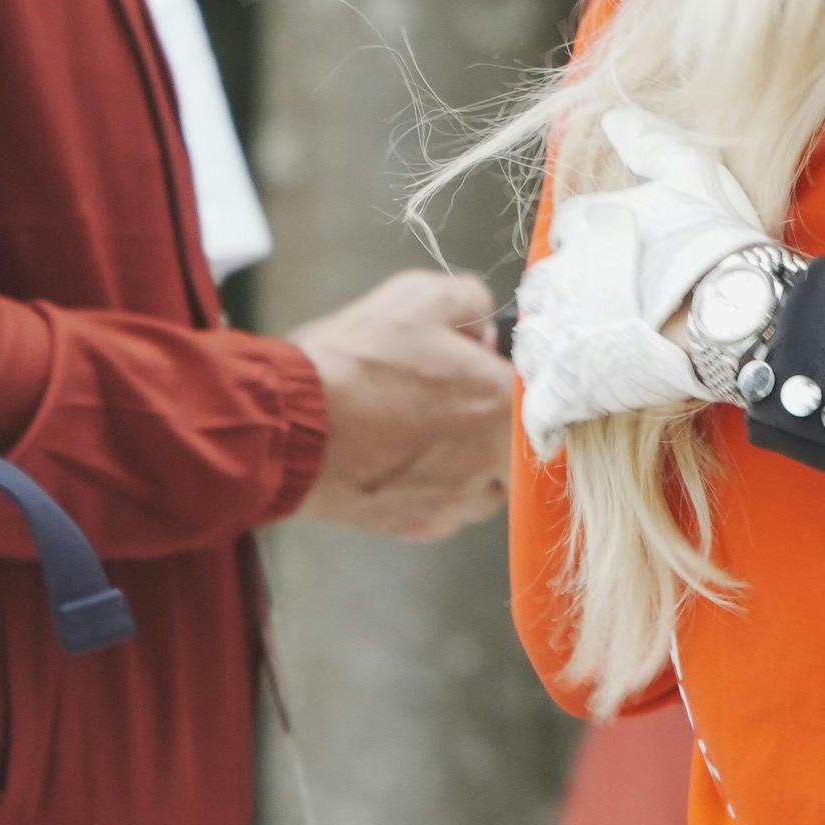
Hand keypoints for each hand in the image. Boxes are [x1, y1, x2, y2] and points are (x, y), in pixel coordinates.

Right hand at [289, 270, 512, 538]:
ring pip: (485, 479)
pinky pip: (445, 505)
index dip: (503, 374)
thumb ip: (471, 302)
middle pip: (515, 440)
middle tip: (441, 399)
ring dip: (464, 457)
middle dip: (487, 419)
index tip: (476, 367)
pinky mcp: (424, 527)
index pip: (535, 391)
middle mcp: (496, 460)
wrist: (289, 428)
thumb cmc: (355, 363)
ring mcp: (460, 500)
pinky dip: (428, 485)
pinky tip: (393, 458)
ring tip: (413, 429)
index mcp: (506, 404)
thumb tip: (484, 330)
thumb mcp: (419, 297)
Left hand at [513, 110, 779, 456]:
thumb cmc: (719, 243)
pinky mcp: (571, 384)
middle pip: (542, 288)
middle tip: (596, 314)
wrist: (737, 312)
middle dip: (561, 299)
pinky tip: (556, 424)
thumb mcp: (693, 175)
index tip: (613, 263)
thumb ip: (651, 143)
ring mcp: (564, 333)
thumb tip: (614, 117)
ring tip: (577, 360)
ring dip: (549, 348)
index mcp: (585, 228)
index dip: (589, 248)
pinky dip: (546, 417)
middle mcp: (562, 278)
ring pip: (533, 340)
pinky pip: (542, 406)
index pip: (568, 234)